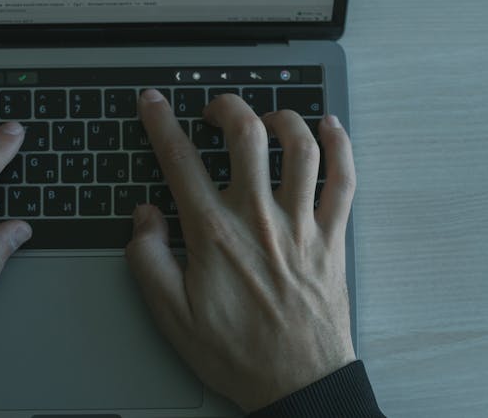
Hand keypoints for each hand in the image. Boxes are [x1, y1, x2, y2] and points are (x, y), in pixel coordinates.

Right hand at [126, 90, 356, 412]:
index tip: (152, 103)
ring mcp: (301, 225)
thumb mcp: (171, 315)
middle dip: (226, 107)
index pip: (180, 161)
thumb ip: (147, 259)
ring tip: (266, 120)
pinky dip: (340, 146)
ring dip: (282, 119)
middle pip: (246, 135)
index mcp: (214, 234)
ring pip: (299, 148)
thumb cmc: (236, 353)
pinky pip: (344, 180)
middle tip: (214, 110)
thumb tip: (144, 216)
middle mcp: (259, 218)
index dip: (161, 123)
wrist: (297, 384)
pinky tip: (330, 127)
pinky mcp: (332, 237)